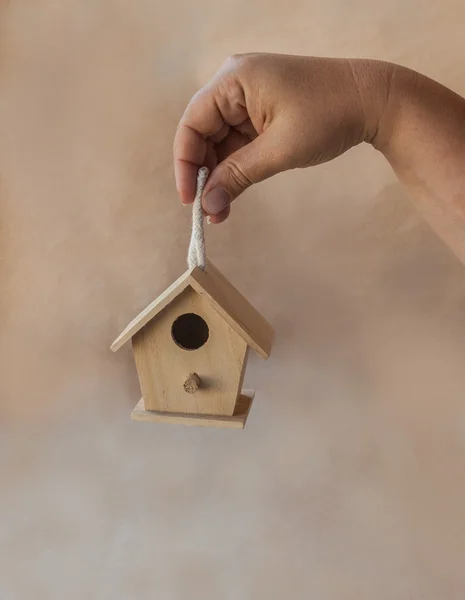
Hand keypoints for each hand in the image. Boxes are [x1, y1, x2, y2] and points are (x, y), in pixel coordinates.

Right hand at [173, 53, 391, 222]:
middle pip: (203, 134)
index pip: (192, 124)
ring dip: (220, 176)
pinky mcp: (261, 112)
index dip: (185, 164)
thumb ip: (238, 176)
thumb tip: (207, 205)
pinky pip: (238, 143)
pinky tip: (233, 193)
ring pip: (220, 142)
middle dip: (204, 174)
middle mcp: (235, 84)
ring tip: (221, 210)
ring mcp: (248, 98)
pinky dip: (236, 168)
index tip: (190, 199)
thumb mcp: (279, 150)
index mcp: (233, 80)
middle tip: (209, 210)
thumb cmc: (329, 114)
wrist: (373, 100)